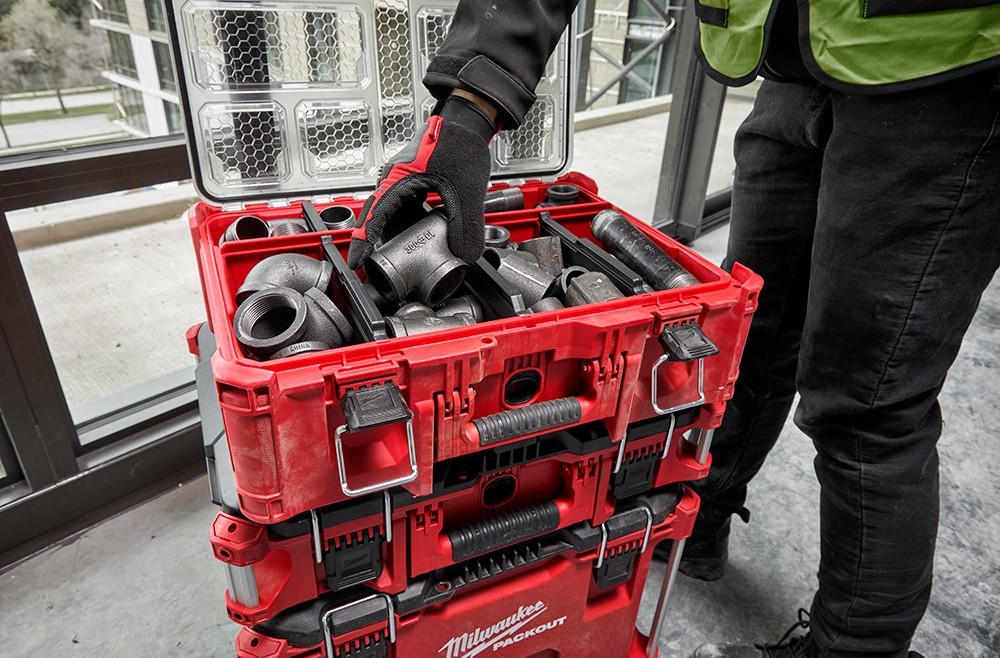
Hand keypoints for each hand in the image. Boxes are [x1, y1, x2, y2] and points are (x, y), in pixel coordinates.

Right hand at [347, 93, 498, 269]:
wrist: (468, 122)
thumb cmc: (460, 142)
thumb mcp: (466, 190)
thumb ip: (466, 225)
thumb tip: (465, 254)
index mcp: (398, 179)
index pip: (373, 215)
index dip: (363, 241)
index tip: (356, 261)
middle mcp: (394, 180)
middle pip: (379, 219)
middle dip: (380, 243)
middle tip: (381, 268)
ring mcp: (402, 182)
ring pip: (392, 216)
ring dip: (397, 235)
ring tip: (403, 255)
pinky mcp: (412, 184)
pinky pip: (404, 211)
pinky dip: (409, 226)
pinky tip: (421, 237)